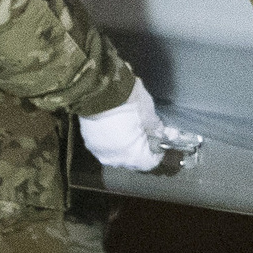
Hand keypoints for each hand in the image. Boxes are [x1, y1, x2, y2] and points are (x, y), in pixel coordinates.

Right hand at [77, 79, 200, 172]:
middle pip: (133, 160)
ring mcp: (99, 151)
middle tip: (145, 132)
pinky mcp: (88, 141)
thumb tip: (163, 135)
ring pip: (117, 154)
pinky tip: (115, 127)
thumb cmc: (129, 104)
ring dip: (125, 145)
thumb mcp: (150, 116)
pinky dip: (112, 139)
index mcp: (132, 157)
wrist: (100, 89)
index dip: (158, 152)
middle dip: (141, 148)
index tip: (160, 140)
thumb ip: (157, 130)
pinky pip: (105, 145)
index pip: (150, 163)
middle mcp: (114, 160)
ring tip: (129, 129)